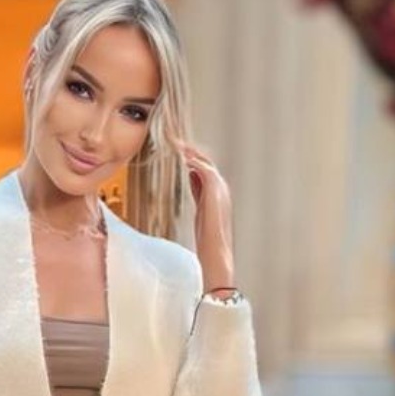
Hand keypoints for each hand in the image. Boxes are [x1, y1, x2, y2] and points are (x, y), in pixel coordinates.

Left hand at [171, 136, 235, 290]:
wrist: (217, 254)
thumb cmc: (208, 239)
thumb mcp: (200, 210)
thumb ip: (197, 192)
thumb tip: (190, 175)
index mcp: (218, 192)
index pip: (204, 167)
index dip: (190, 157)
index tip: (177, 149)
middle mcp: (222, 187)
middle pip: (205, 160)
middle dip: (189, 150)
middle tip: (173, 140)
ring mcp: (220, 189)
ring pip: (204, 162)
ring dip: (189, 151)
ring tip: (174, 143)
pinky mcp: (215, 192)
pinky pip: (203, 169)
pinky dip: (191, 161)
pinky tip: (180, 156)